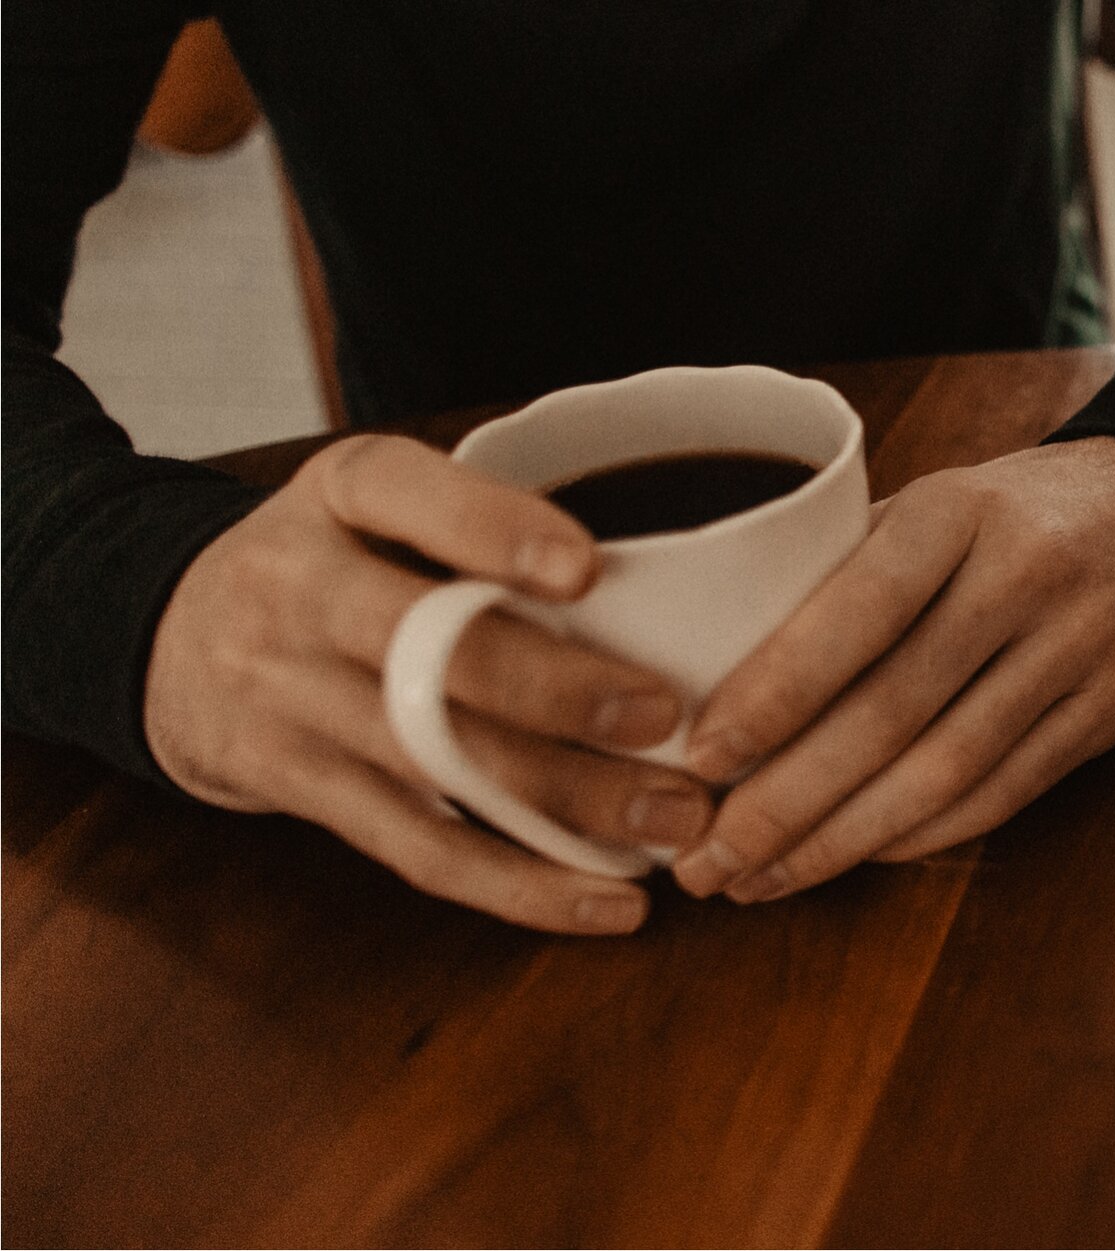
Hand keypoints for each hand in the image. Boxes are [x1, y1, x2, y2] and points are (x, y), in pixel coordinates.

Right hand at [145, 435, 716, 932]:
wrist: (164, 633)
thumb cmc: (332, 555)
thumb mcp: (377, 494)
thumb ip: (480, 514)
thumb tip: (659, 576)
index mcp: (341, 490)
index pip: (407, 493)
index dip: (495, 530)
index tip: (588, 570)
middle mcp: (298, 588)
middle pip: (427, 646)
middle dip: (557, 690)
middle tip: (667, 717)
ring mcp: (284, 693)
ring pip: (434, 759)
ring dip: (564, 802)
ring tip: (672, 824)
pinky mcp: (292, 785)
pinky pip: (414, 846)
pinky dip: (517, 882)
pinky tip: (603, 902)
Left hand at [671, 437, 1114, 902]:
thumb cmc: (1028, 505)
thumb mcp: (942, 498)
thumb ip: (849, 565)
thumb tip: (722, 657)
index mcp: (960, 511)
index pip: (858, 610)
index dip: (777, 691)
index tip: (701, 756)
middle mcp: (1025, 578)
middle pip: (892, 710)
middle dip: (789, 797)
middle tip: (707, 855)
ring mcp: (1078, 650)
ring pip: (947, 769)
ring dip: (844, 838)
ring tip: (762, 877)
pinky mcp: (1112, 711)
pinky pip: (1004, 791)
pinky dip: (922, 835)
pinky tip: (858, 856)